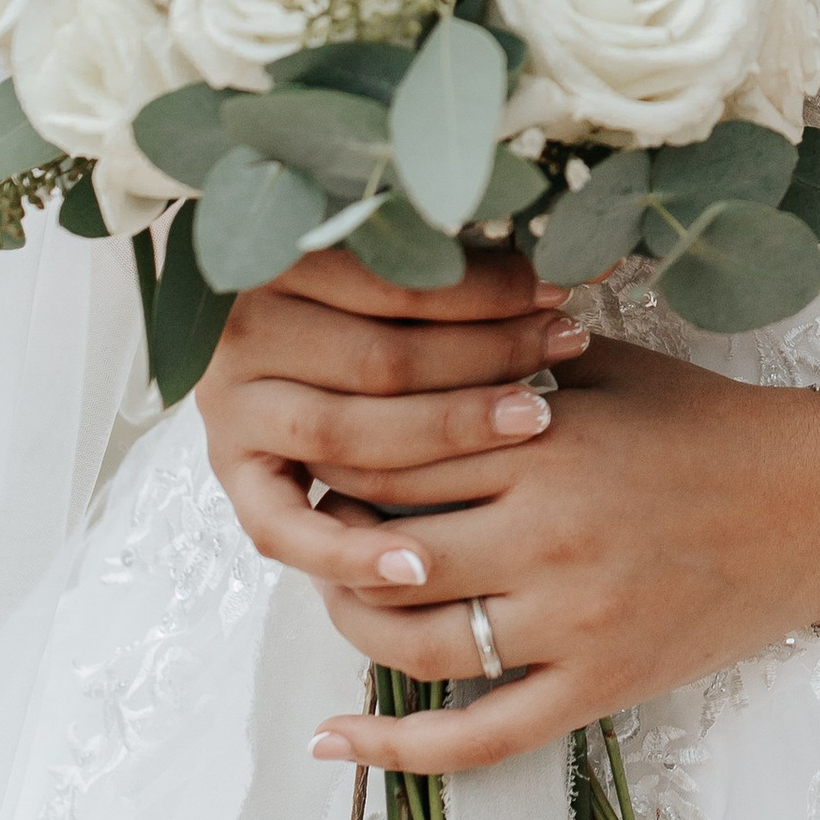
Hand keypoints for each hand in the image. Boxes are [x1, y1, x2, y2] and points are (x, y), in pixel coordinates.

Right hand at [196, 242, 588, 562]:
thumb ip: (454, 259)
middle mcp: (241, 337)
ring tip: (533, 420)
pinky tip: (421, 567)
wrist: (251, 338)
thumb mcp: (385, 257)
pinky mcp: (237, 479)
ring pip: (348, 435)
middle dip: (487, 355)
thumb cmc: (359, 293)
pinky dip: (352, 551)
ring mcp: (233, 413)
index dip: (486, 289)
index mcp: (273, 264)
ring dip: (447, 432)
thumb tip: (586, 253)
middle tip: (565, 345)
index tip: (557, 291)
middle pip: (381, 359)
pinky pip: (284, 530)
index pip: (394, 284)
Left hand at [198, 255, 819, 772]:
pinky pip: (479, 735)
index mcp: (548, 441)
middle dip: (331, 543)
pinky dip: (395, 748)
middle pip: (387, 551)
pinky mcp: (599, 685)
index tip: (313, 453)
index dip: (337, 457)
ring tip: (337, 603)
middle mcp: (549, 533)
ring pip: (416, 644)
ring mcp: (574, 620)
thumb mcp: (614, 367)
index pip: (397, 453)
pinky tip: (330, 740)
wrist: (818, 506)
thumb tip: (417, 334)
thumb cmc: (712, 425)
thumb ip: (515, 355)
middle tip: (318, 528)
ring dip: (352, 626)